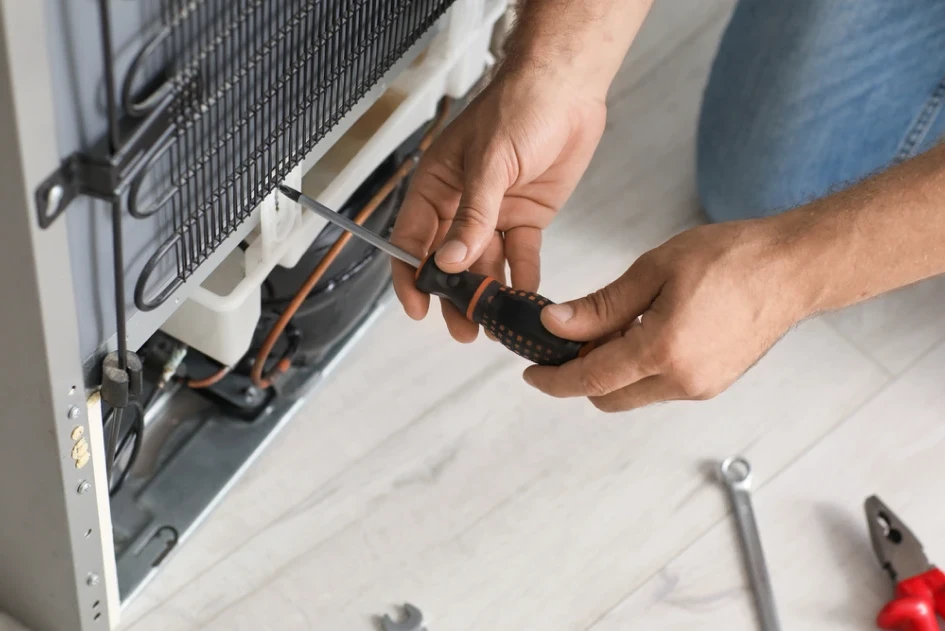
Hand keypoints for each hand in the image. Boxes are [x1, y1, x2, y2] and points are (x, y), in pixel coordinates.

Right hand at [390, 67, 606, 341]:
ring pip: (485, 265)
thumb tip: (448, 263)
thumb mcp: (489, 163)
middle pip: (449, 262)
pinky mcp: (527, 218)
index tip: (418, 309)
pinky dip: (523, 278)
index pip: (412, 240)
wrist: (567, 89)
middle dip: (454, 298)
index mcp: (436, 187)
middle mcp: (461, 205)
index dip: (411, 277)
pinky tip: (525, 301)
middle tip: (463, 330)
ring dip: (489, 295)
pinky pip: (521, 255)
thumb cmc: (518, 108)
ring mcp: (494, 214)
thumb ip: (472, 217)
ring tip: (494, 326)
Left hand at [522, 218, 811, 411]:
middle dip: (580, 376)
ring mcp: (701, 387)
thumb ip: (601, 306)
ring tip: (613, 326)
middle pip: (608, 397)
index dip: (553, 379)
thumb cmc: (731, 258)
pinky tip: (644, 332)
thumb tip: (556, 325)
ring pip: (633, 394)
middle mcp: (683, 380)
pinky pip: (659, 387)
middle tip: (569, 338)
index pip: (590, 379)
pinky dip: (639, 369)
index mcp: (663, 350)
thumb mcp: (654, 270)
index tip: (531, 374)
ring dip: (612, 371)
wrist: (793, 268)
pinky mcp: (713, 384)